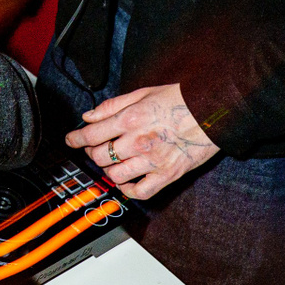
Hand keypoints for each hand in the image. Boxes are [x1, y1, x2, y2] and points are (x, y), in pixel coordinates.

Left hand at [64, 84, 218, 199]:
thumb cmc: (180, 98)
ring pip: (116, 175)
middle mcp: (138, 141)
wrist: (213, 110)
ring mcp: (153, 161)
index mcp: (130, 119)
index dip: (76, 138)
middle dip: (92, 153)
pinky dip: (129, 190)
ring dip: (109, 170)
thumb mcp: (143, 93)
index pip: (92, 134)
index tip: (71, 140)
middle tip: (95, 149)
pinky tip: (127, 182)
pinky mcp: (168, 175)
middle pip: (100, 156)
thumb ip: (113, 105)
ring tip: (112, 163)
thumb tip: (89, 116)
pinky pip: (140, 192)